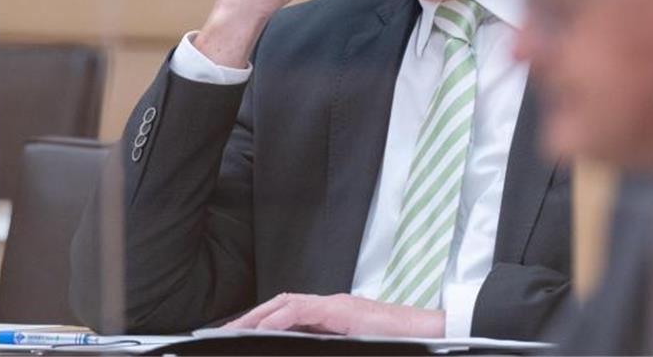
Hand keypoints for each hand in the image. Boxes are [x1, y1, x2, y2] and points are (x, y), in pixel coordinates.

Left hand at [222, 293, 443, 338]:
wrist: (427, 332)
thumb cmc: (396, 341)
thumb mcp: (355, 344)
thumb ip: (330, 343)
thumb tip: (304, 348)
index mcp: (333, 314)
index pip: (289, 311)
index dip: (262, 319)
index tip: (239, 333)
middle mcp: (331, 305)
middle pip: (281, 303)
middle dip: (252, 316)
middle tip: (225, 332)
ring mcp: (337, 305)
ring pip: (287, 303)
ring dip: (259, 316)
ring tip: (236, 330)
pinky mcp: (343, 310)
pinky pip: (304, 311)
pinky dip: (280, 319)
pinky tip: (264, 329)